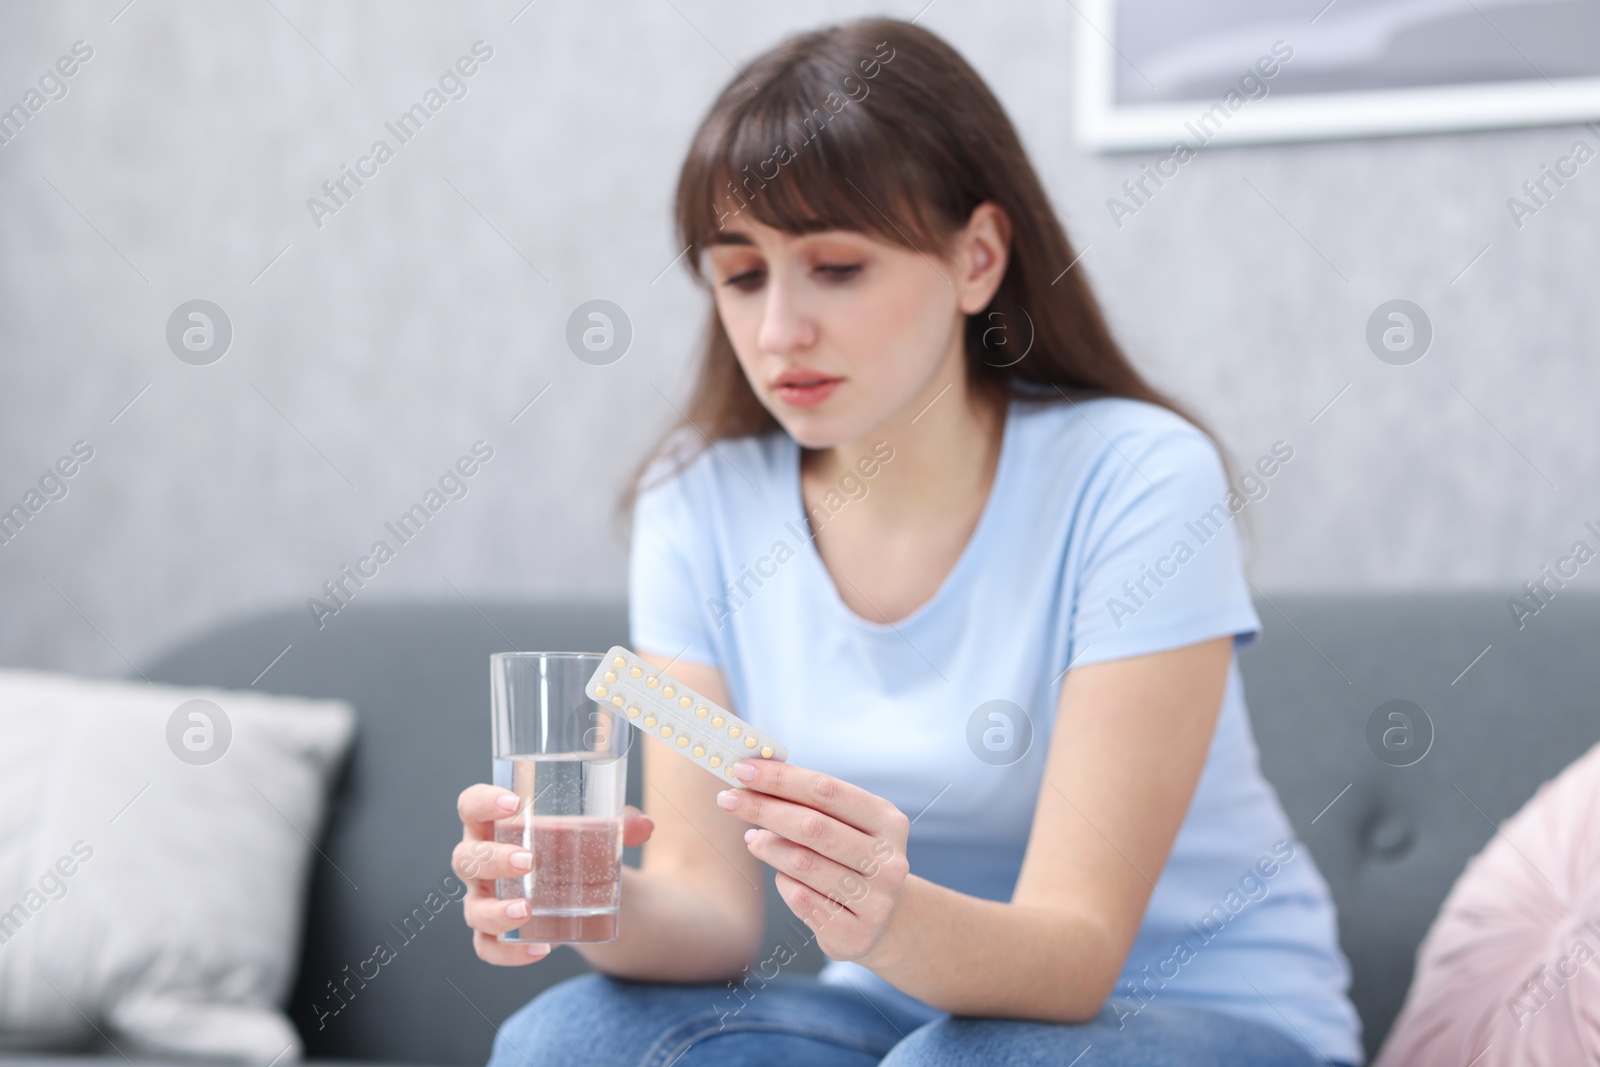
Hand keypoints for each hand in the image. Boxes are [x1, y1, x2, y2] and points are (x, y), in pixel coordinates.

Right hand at [453, 784, 654, 965]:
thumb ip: (622, 825)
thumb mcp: (597, 831)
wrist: (587, 890)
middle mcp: (481, 862)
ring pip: (474, 909)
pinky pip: (488, 948)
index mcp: (496, 825)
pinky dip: (509, 953)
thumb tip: (645, 826)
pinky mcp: (496, 933)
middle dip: (492, 859)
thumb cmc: (577, 846)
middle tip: (529, 860)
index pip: (471, 806)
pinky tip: (539, 950)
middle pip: (466, 859)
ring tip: (527, 910)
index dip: (482, 801)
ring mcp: (484, 899)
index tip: (512, 802)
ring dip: (496, 910)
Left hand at [716, 760, 910, 965]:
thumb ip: (808, 802)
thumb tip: (752, 776)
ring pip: (801, 864)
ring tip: (752, 838)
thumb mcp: (845, 824)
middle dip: (763, 808)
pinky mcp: (855, 934)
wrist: (884, 920)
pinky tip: (782, 875)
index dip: (781, 778)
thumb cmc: (851, 857)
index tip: (743, 768)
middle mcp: (887, 861)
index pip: (826, 791)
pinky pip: (800, 899)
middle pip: (812, 826)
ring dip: (767, 847)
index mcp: (888, 821)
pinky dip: (783, 882)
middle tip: (728, 799)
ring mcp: (875, 901)